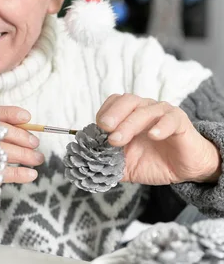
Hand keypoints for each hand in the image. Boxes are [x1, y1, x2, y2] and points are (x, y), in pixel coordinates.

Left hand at [96, 93, 221, 184]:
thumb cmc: (153, 162)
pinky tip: (153, 136)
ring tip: (118, 140)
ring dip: (129, 124)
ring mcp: (163, 114)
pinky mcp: (180, 122)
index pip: (114, 102)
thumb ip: (107, 162)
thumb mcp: (125, 165)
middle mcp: (145, 109)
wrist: (184, 169)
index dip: (104, 112)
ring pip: (145, 110)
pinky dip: (161, 126)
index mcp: (130, 115)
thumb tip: (86, 164)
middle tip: (105, 130)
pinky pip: (170, 119)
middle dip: (113, 115)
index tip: (96, 129)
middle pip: (127, 101)